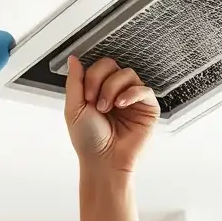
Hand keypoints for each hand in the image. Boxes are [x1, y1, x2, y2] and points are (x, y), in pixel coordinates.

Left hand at [64, 56, 159, 172]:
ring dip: (113, 89)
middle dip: (101, 81)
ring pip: (128, 74)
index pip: (100, 67)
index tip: (86, 97)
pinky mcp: (148, 109)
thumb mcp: (73, 108)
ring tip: (107, 108)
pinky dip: (132, 93)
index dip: (92, 76)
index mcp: (100, 90)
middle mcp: (117, 93)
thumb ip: (74, 81)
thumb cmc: (88, 140)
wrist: (103, 161)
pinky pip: (145, 89)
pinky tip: (121, 104)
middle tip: (95, 102)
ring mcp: (133, 100)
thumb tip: (73, 59)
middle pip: (113, 66)